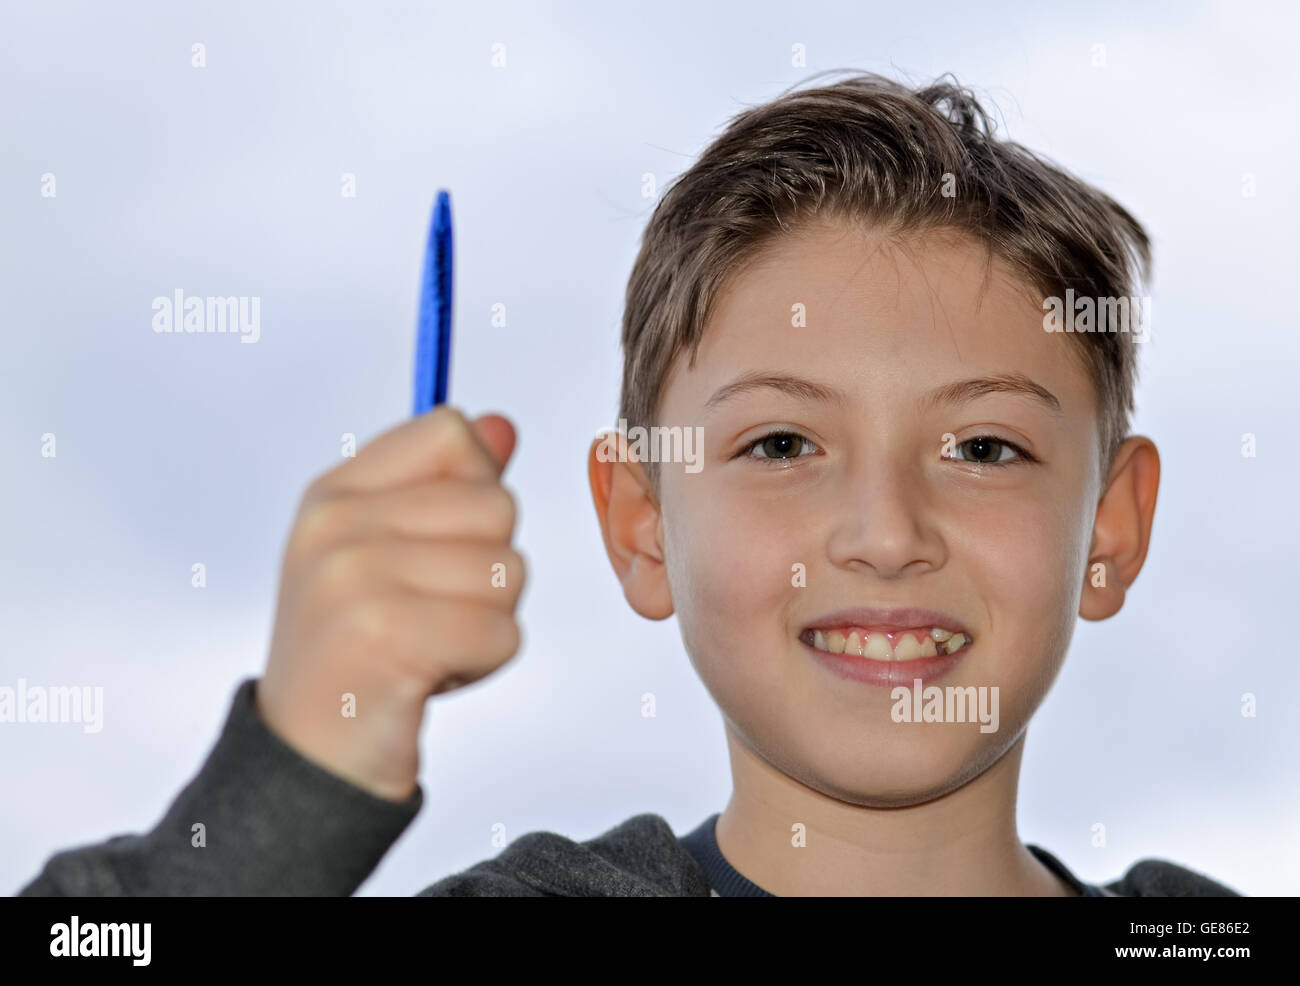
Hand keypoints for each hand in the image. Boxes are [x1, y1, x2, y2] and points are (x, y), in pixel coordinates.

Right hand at [255, 406, 524, 801]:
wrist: (311, 757)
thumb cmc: (361, 650)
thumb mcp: (389, 552)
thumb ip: (446, 485)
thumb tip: (501, 424)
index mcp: (334, 492)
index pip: (452, 432)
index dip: (475, 489)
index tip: (436, 546)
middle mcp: (336, 524)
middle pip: (497, 504)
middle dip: (487, 569)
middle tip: (430, 611)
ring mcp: (355, 577)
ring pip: (509, 570)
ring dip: (488, 620)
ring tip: (427, 644)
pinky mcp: (387, 636)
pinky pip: (505, 631)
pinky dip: (484, 662)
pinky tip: (430, 676)